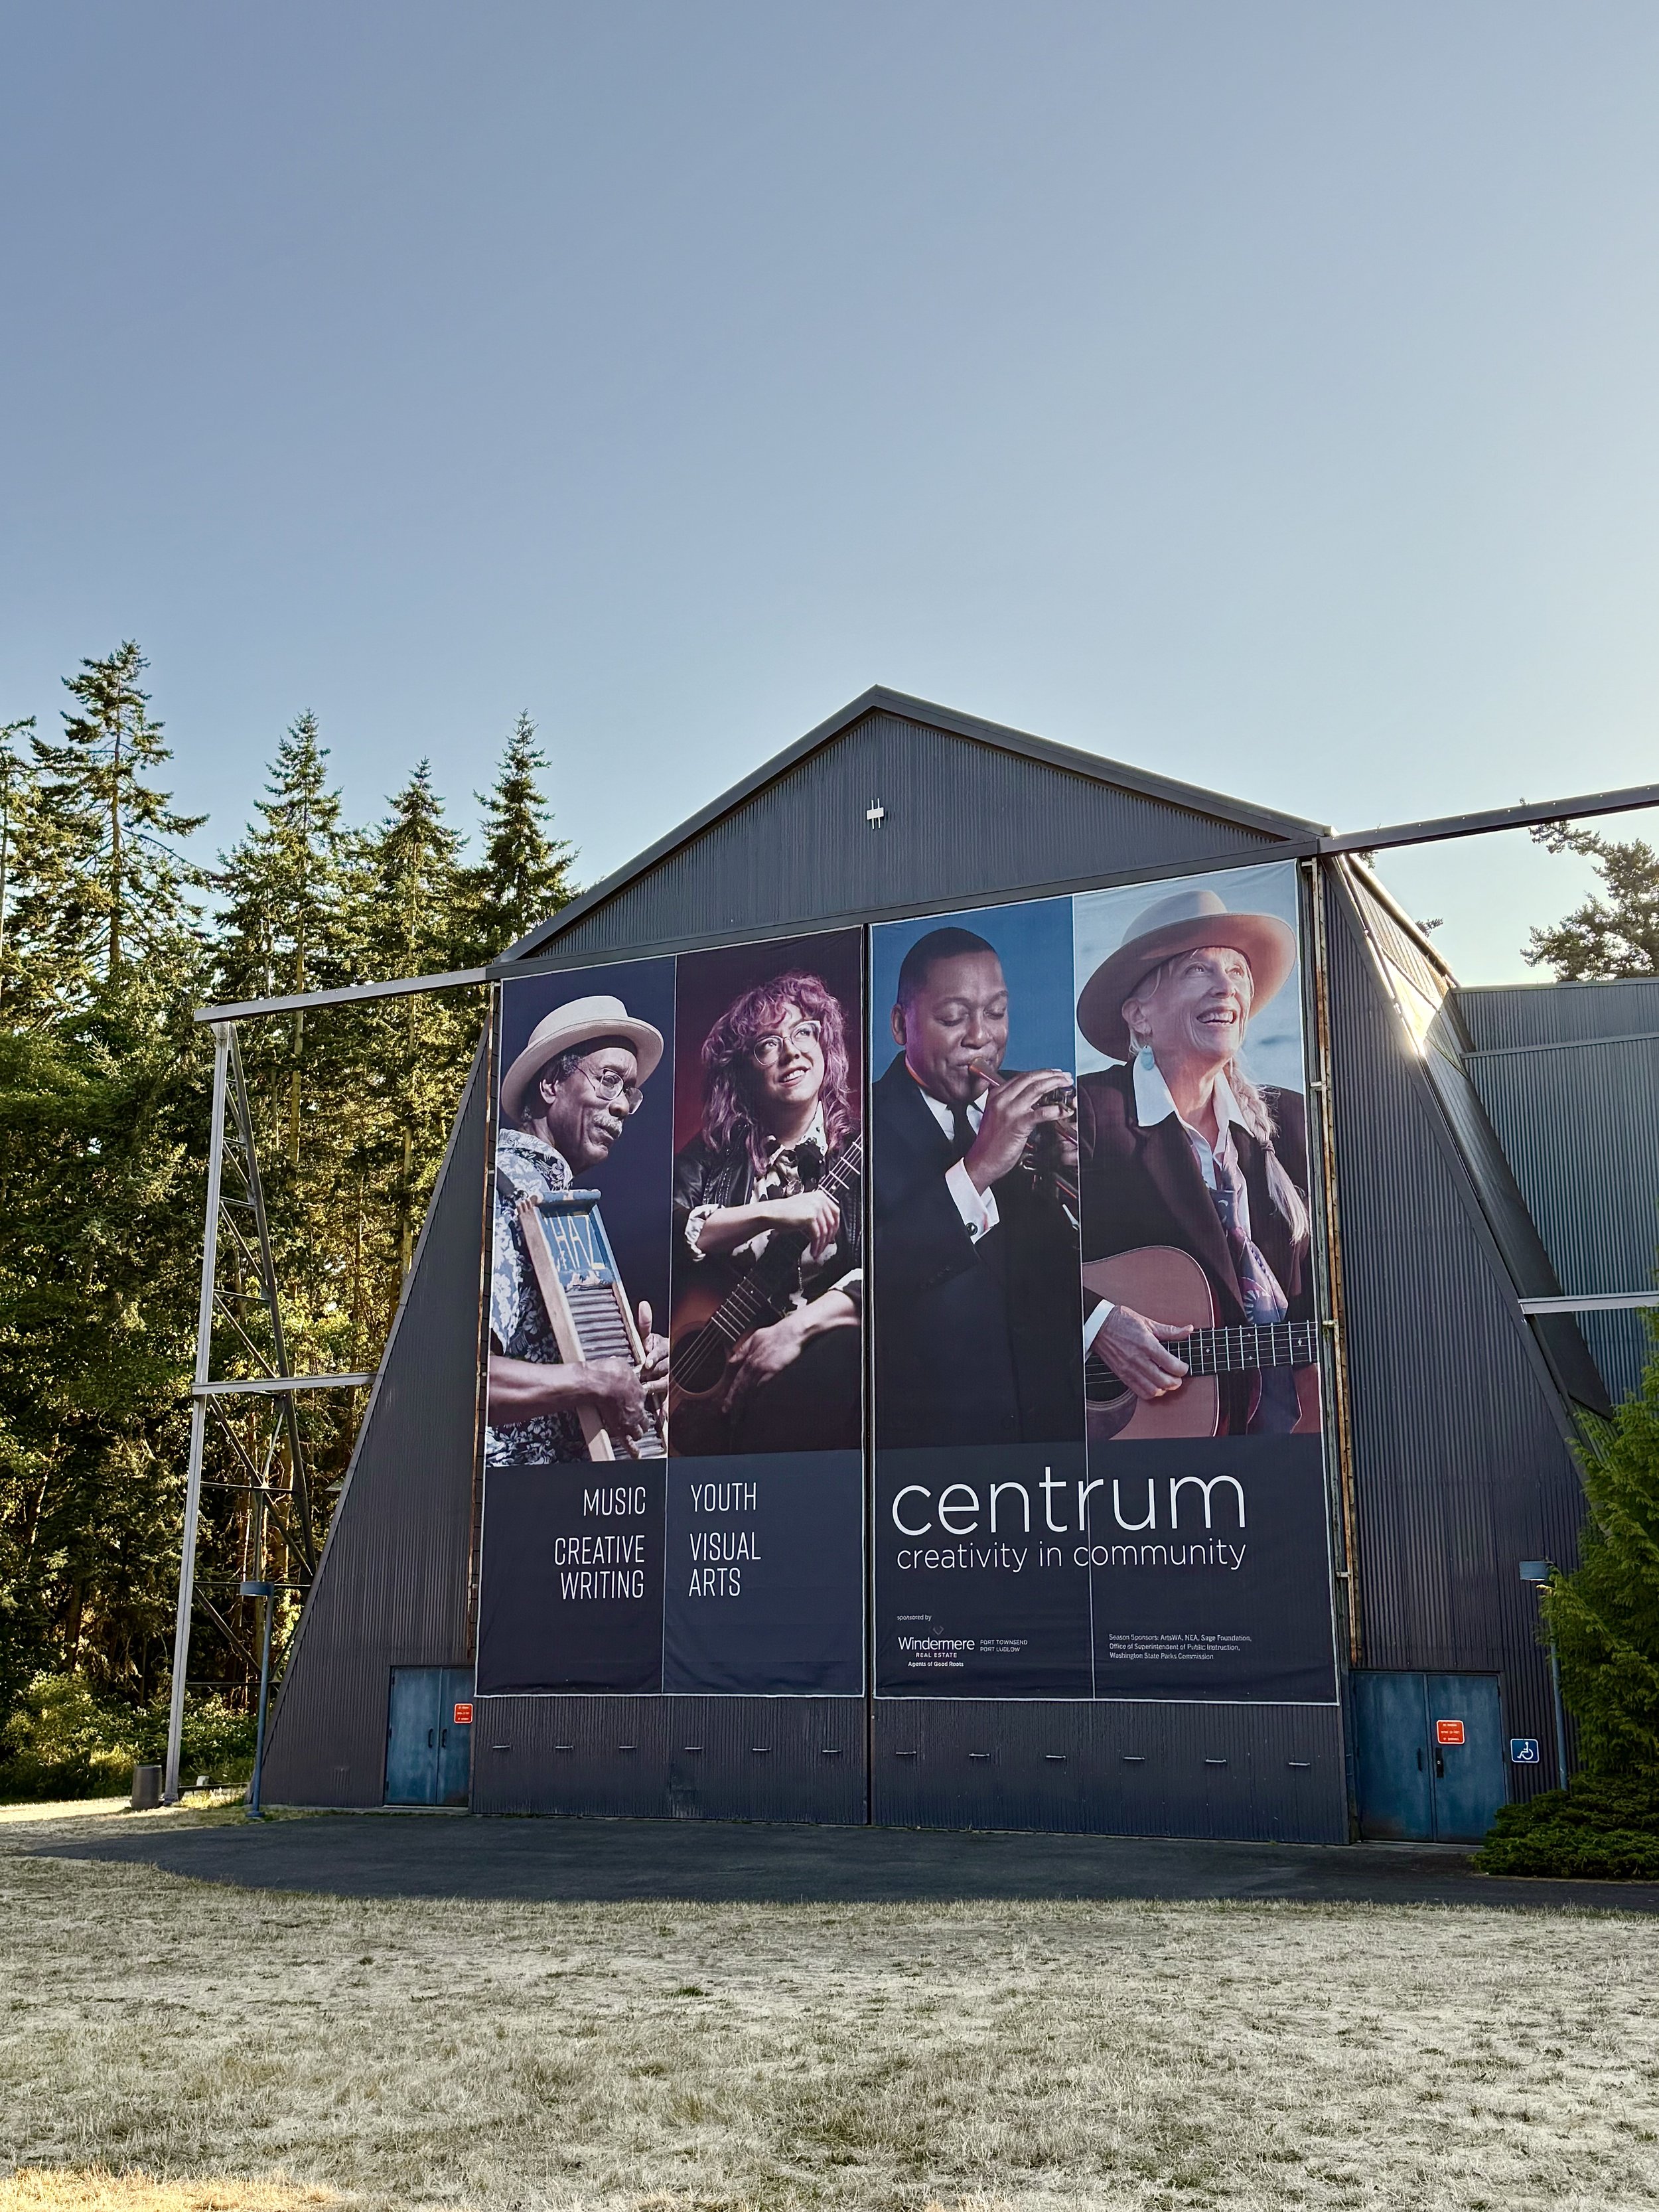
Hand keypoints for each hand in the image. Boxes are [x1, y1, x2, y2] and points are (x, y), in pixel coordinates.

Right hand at [583, 1357, 652, 1447]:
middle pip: (644, 1418)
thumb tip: (622, 1368)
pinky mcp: (620, 1429)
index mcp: (639, 1391)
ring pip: (638, 1431)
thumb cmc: (609, 1372)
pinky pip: (629, 1443)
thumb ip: (625, 1372)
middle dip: (642, 1420)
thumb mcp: (622, 1366)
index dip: (638, 1401)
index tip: (634, 1401)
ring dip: (637, 1433)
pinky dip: (633, 1450)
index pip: (642, 1399)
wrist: (600, 1382)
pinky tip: (636, 1455)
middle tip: (638, 1421)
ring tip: (635, 1436)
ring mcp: (630, 1420)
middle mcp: (638, 1407)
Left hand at [636, 1301, 668, 1408]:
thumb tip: (643, 1305)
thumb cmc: (653, 1348)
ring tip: (647, 1390)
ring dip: (658, 1387)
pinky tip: (662, 1416)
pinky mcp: (669, 1391)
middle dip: (653, 1373)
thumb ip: (645, 1323)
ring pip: (667, 1382)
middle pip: (665, 1367)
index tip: (647, 1362)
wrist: (668, 1361)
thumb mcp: (647, 1336)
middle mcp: (671, 1362)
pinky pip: (669, 1400)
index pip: (662, 1350)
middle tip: (643, 1378)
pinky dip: (666, 1409)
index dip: (654, 1356)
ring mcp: (671, 1377)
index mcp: (665, 1347)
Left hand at [719, 1314, 805, 1416]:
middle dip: (734, 1404)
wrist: (793, 1331)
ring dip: (742, 1404)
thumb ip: (742, 1350)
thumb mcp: (754, 1338)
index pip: (737, 1381)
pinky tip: (753, 1407)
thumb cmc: (777, 1333)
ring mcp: (762, 1369)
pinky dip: (755, 1398)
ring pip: (748, 1390)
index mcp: (749, 1358)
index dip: (731, 1395)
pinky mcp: (773, 1371)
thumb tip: (731, 1360)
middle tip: (730, 1417)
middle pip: (740, 1388)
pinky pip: (761, 1387)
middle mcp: (753, 1365)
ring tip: (738, 1417)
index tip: (726, 1406)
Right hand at [758, 1188, 840, 1261]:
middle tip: (824, 1247)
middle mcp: (820, 1199)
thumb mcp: (805, 1209)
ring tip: (816, 1252)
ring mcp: (816, 1207)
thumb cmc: (785, 1213)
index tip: (831, 1236)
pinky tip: (813, 1251)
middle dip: (828, 1238)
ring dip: (821, 1245)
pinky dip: (816, 1245)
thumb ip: (819, 1216)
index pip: (836, 1212)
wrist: (772, 1213)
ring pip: (824, 1231)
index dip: (835, 1227)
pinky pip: (817, 1235)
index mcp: (821, 1195)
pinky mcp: (810, 1217)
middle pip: (832, 1223)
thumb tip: (829, 1232)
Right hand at [963, 1069, 1071, 1191]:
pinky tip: (1064, 1110)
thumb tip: (1031, 1098)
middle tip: (1065, 1077)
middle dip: (1051, 1075)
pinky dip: (1055, 1110)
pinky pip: (1040, 1113)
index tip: (1054, 1073)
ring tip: (1067, 1086)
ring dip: (1055, 1085)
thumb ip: (1009, 1103)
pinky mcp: (1017, 1125)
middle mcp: (1002, 1100)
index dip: (1041, 1073)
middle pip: (1030, 1079)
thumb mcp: (996, 1115)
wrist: (981, 1162)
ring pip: (1036, 1089)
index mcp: (996, 1095)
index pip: (1022, 1077)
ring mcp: (1009, 1111)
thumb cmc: (990, 1143)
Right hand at [1093, 1303, 1191, 1399]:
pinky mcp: (1122, 1375)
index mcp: (1147, 1344)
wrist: (1099, 1325)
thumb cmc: (1121, 1321)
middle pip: (1164, 1381)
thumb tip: (1187, 1330)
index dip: (1183, 1369)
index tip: (1184, 1367)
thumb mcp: (1148, 1322)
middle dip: (1176, 1382)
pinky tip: (1154, 1385)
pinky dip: (1151, 1392)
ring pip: (1153, 1390)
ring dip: (1164, 1389)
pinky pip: (1139, 1392)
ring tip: (1167, 1382)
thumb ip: (1170, 1330)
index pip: (1171, 1365)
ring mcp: (1129, 1369)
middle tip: (1178, 1377)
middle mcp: (1138, 1359)